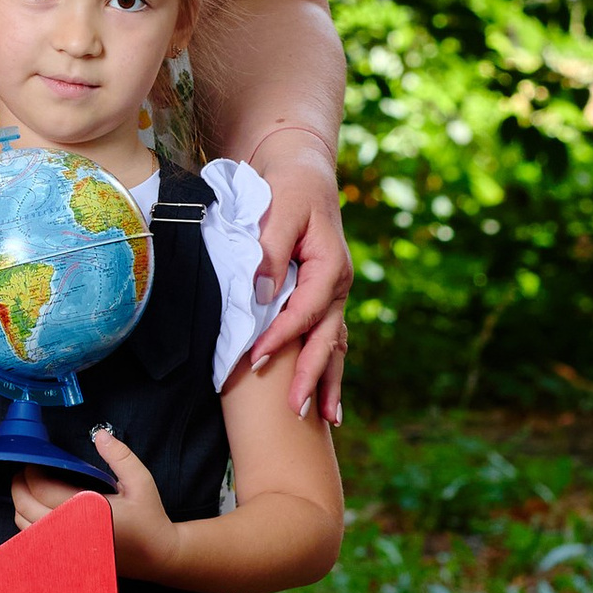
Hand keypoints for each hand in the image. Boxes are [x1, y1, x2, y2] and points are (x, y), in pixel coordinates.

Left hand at [13, 428, 179, 577]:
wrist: (157, 555)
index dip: (31, 471)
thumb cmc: (149, 520)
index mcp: (87, 511)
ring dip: (22, 504)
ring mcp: (66, 548)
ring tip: (30, 487)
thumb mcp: (140, 481)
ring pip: (24, 526)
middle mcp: (71, 532)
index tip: (34, 460)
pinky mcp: (65, 557)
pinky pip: (33, 540)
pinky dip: (28, 523)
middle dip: (19, 485)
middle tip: (25, 470)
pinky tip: (38, 510)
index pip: (42, 489)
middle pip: (24, 507)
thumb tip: (100, 435)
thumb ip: (119, 456)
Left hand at [246, 138, 349, 426]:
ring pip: (333, 345)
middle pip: (327, 338)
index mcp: (331, 266)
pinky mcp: (322, 301)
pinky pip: (327, 340)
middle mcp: (338, 287)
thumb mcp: (280, 210)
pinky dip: (327, 370)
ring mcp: (333, 296)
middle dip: (312, 375)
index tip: (254, 359)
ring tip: (324, 419)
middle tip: (295, 410)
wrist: (301, 174)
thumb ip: (270, 252)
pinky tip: (326, 401)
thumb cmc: (289, 190)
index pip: (305, 311)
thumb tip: (262, 294)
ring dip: (327, 382)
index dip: (280, 337)